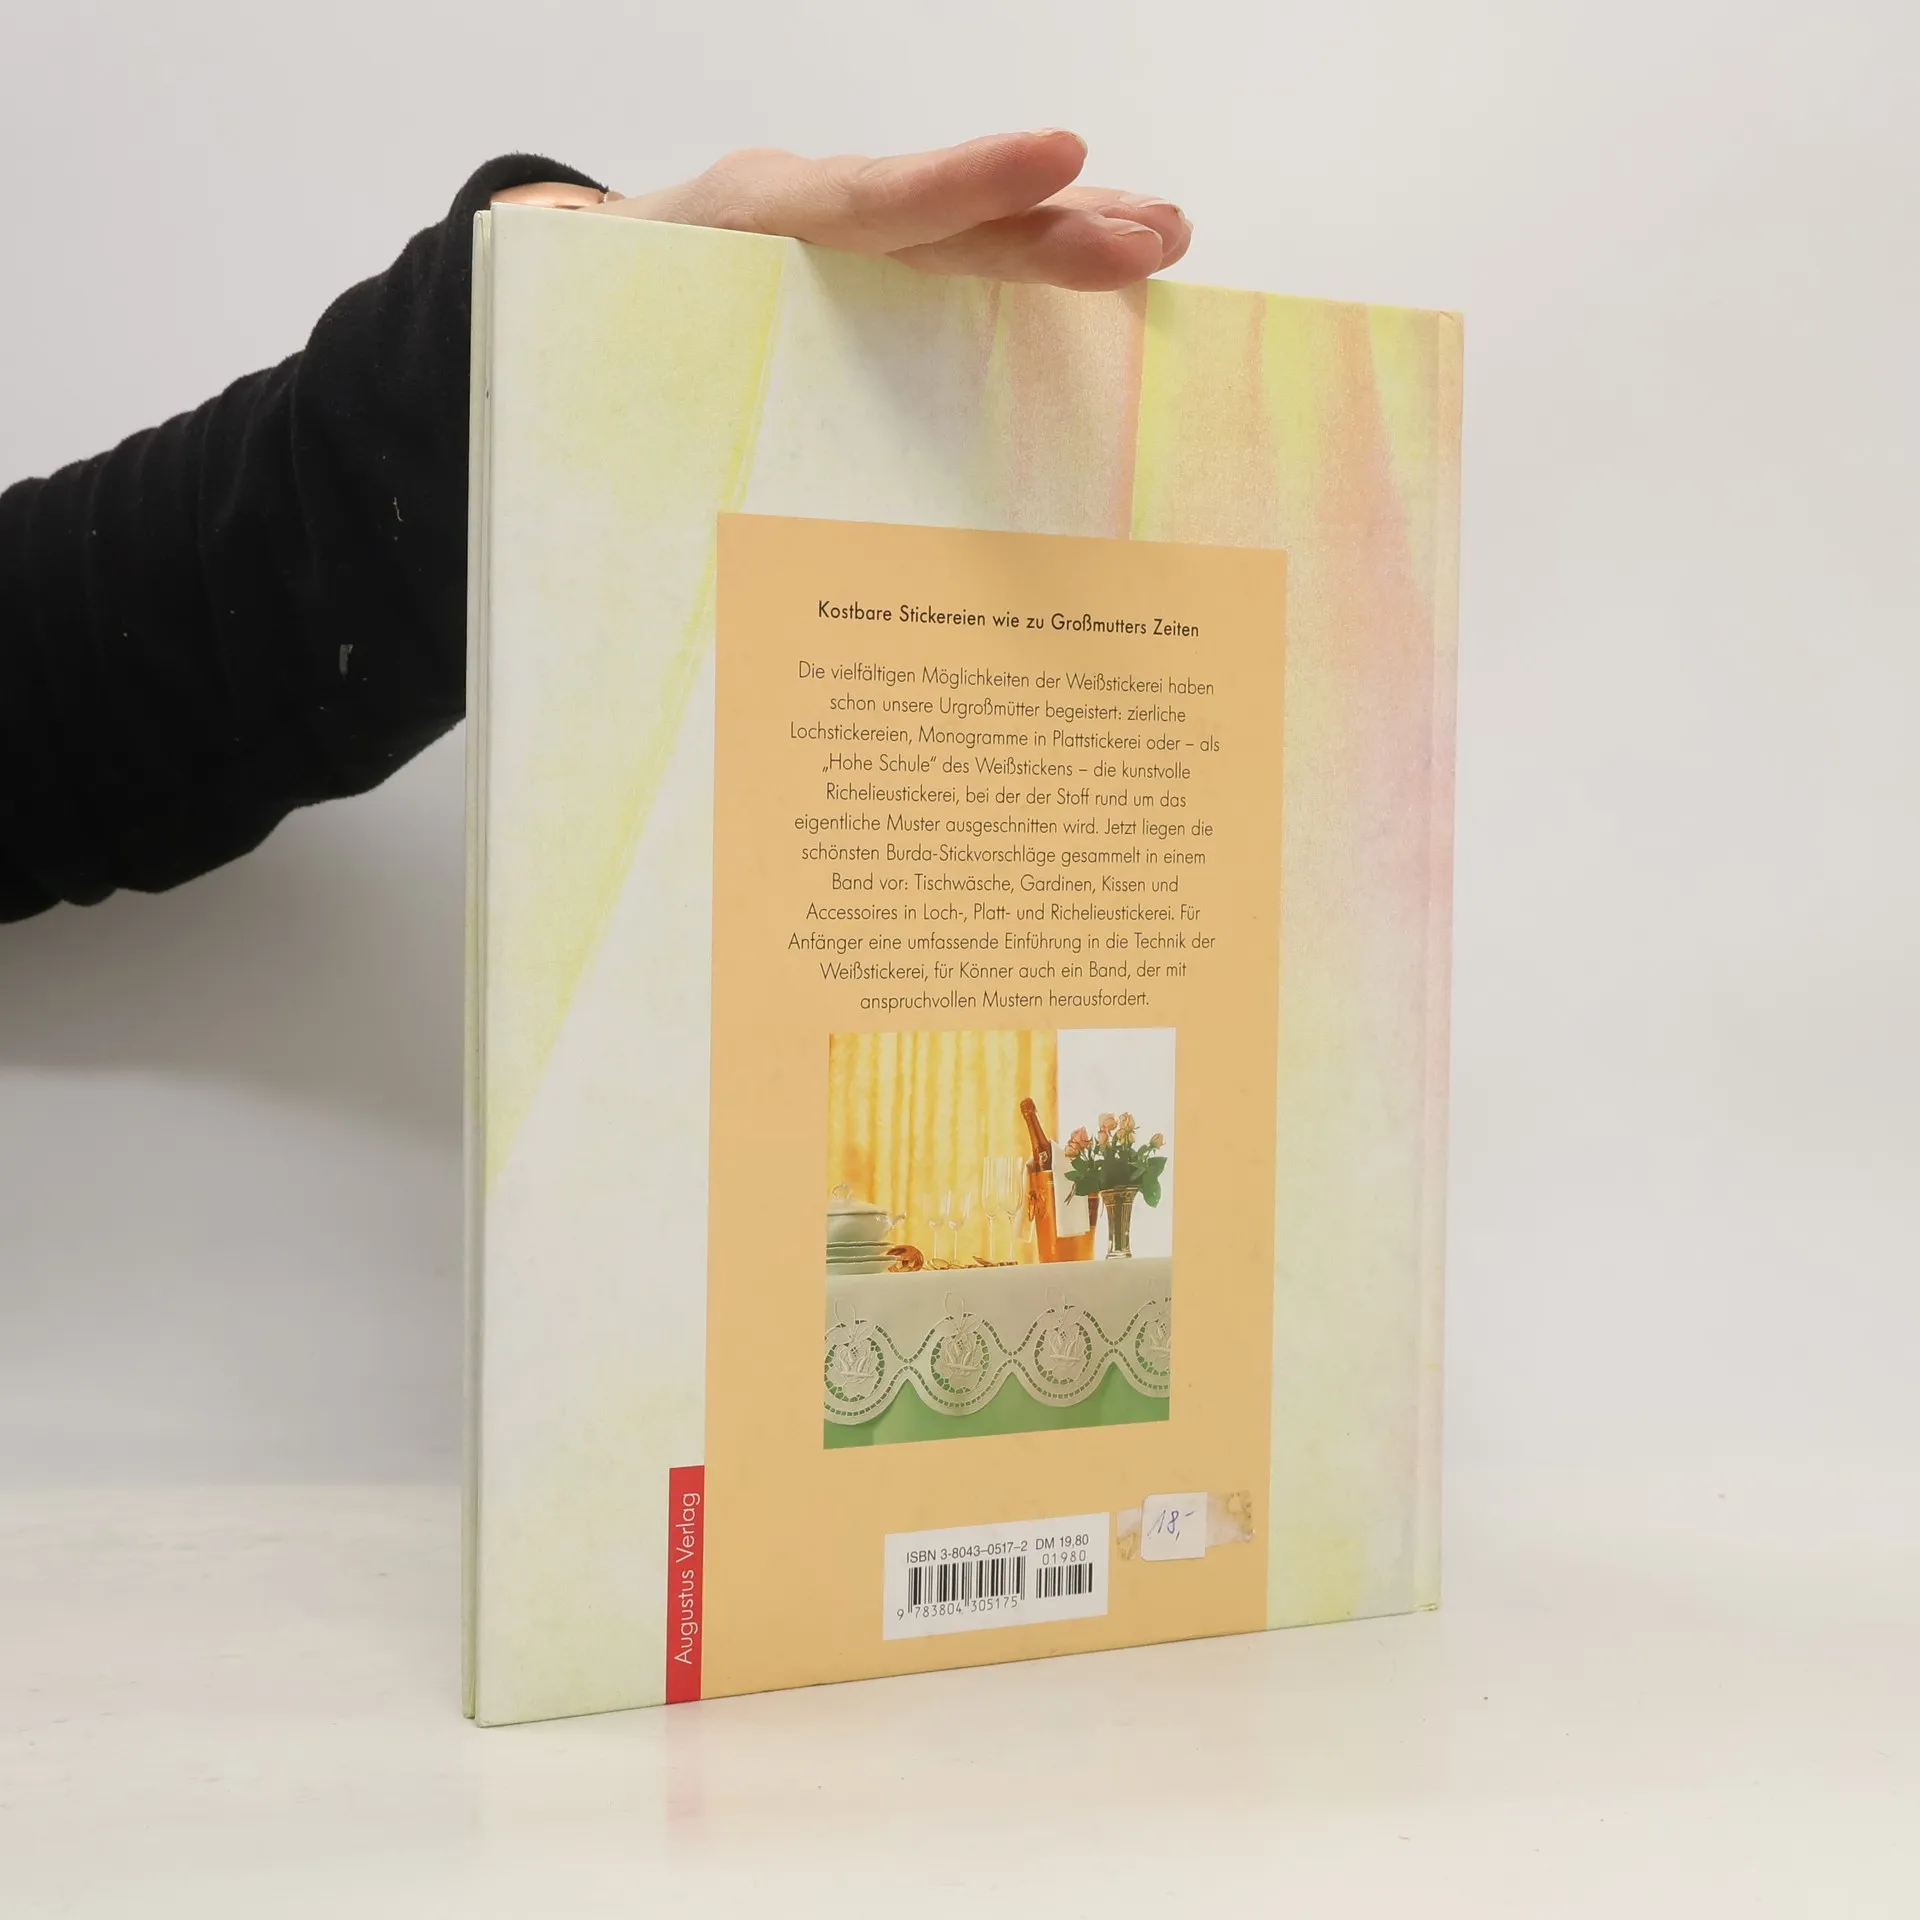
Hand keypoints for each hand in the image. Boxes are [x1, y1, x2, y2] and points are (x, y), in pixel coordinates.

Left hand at [494, 131, 1188, 292]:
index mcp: (743, 225)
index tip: (1056, 157)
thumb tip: (634, 389)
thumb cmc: (591, 332)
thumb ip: (639, 361)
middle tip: (1155, 238)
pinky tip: (1106, 266)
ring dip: (1066, 233)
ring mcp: (843, 242)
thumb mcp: (603, 348)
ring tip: (1163, 235)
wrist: (561, 286)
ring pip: (964, 230)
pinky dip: (1027, 256)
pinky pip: (953, 259)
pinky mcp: (861, 269)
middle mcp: (806, 219)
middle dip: (1051, 225)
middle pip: (944, 219)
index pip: (868, 200)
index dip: (963, 182)